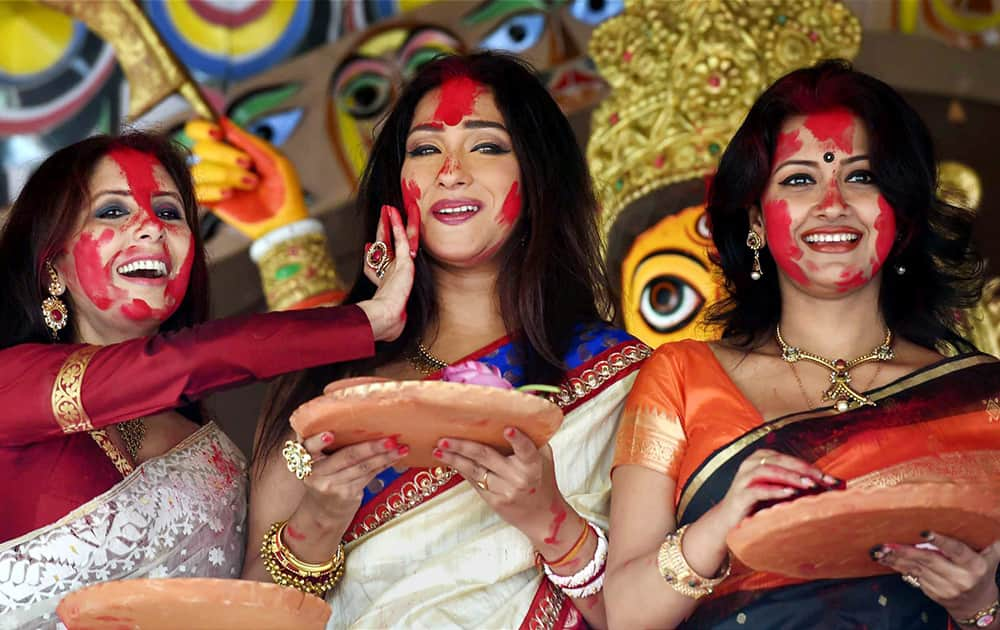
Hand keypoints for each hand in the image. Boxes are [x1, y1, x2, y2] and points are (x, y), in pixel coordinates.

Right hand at [186, 118, 307, 239]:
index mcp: (230, 147)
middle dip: (225, 155)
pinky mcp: (209, 201)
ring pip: (199, 169)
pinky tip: (229, 194)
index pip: (198, 130)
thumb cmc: (284, 188)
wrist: (285, 220)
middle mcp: (216, 162)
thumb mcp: (274, 159)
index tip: (218, 134)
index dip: (202, 128)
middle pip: (201, 148)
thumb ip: (248, 141)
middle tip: (248, 165)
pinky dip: (213, 190)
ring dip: (226, 174)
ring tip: (250, 184)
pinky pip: (196, 190)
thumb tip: (222, 120)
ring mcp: (212, 182)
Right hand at [295, 431, 408, 528]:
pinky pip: (369, 476)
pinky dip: (384, 464)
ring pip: (362, 467)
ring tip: (401, 447)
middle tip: (389, 439)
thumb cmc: (322, 475)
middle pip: (346, 457)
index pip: (308, 448)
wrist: (322, 511)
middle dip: (370, 447)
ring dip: (384, 456)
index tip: (330, 434)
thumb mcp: (314, 460)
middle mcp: (316, 474)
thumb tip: (352, 413)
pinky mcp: (347, 494)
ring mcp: (332, 486)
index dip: (318, 442)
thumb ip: (323, 443)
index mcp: (304, 459)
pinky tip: (396, 457)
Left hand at [357, 206, 414, 341]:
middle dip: (384, 232)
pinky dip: (398, 226)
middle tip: (383, 218)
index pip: (377, 266)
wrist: (384, 316)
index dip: (372, 256)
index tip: (367, 246)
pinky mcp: (406, 263)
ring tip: (390, 209)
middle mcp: (394, 275)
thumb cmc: (372, 314)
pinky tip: (394, 214)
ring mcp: (401, 268)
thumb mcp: (358, 306)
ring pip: (397, 240)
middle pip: (388, 248)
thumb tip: (322, 312)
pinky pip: (402, 240)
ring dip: (393, 224)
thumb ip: (344, 307)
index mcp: (384, 284)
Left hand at [433, 428, 568, 544]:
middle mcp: (519, 478)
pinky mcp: (494, 501)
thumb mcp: (544, 458)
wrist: (541, 516)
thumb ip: (532, 440)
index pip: (526, 451)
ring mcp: (505, 491)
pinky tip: (450, 461)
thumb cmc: (542, 479)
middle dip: (463, 446)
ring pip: (475, 470)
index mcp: (534, 465)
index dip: (518, 440)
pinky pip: (475, 482)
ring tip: (438, 450)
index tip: (507, 429)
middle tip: (444, 439)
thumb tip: (513, 415)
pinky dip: (462, 469)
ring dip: (454, 459)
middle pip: (487, 457)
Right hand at [717, 449, 839, 529]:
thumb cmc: (758, 504)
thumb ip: (798, 485)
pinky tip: (790, 494)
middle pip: (782, 461)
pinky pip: (758, 489)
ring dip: (791, 477)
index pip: (791, 459)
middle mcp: (751, 463)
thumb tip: (831, 486)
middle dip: (805, 470)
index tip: (833, 480)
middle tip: (825, 481)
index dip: (812, 467)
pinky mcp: (739, 495)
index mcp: (762, 458)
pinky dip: (775, 490)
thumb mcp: (779, 491)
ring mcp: (743, 478)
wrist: (729, 521)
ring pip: (769, 470)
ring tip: (810, 485)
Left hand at [873, 532, 999, 623]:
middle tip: (887, 542)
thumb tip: (992, 515)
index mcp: (974, 566)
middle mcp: (959, 578)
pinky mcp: (932, 592)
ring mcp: (944, 587)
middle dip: (906, 551)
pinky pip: (912, 576)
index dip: (941, 541)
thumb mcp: (990, 557)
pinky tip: (885, 558)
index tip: (925, 532)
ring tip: (879, 549)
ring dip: (895, 559)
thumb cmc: (982, 573)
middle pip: (929, 561)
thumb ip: (990, 541)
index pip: (956, 551)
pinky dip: (897, 566)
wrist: (978, 605)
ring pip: (916, 569)